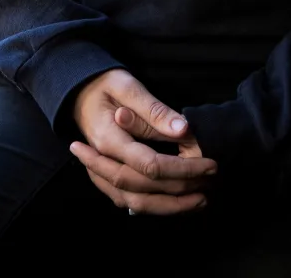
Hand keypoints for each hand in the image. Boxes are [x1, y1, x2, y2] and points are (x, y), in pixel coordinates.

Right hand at [70, 68, 216, 214]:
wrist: (79, 92)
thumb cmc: (105, 85)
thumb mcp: (128, 86)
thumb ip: (154, 110)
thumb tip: (183, 129)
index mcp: (109, 139)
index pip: (150, 165)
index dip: (182, 169)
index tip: (209, 163)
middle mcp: (105, 162)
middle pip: (144, 188)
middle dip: (181, 189)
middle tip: (210, 182)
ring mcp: (103, 173)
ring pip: (136, 203)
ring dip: (169, 206)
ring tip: (199, 201)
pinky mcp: (107, 177)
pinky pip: (129, 201)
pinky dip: (153, 207)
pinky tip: (175, 203)